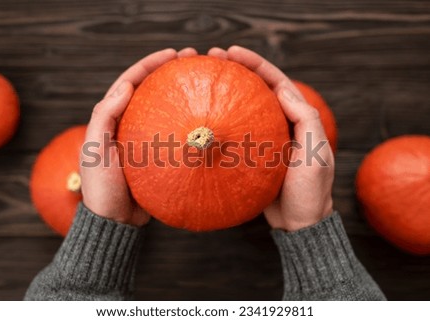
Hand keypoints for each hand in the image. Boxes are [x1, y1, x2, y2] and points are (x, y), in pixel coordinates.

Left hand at [81, 47, 197, 225]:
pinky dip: (186, 121)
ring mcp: (145, 138)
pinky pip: (174, 132)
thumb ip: (105, 117)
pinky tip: (202, 118)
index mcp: (111, 118)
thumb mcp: (95, 150)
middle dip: (169, 71)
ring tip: (201, 81)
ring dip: (180, 93)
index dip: (149, 64)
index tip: (172, 55)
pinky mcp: (158, 154)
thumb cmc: (102, 187)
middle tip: (192, 59)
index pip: (130, 81)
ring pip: (164, 109)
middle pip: (150, 90)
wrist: (115, 220)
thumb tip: (125, 86)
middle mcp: (128, 123)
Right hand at [209, 46, 333, 230]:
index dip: (256, 64)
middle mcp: (282, 123)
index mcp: (299, 119)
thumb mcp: (314, 154)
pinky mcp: (253, 154)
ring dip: (228, 93)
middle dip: (238, 71)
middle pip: (258, 89)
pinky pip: (237, 131)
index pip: (277, 82)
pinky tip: (207, 117)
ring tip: (205, 80)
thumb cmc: (310, 191)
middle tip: (212, 58)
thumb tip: (282, 90)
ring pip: (245, 108)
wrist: (299, 223)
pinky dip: (223, 120)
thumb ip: (305, 120)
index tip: (232, 53)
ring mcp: (266, 138)